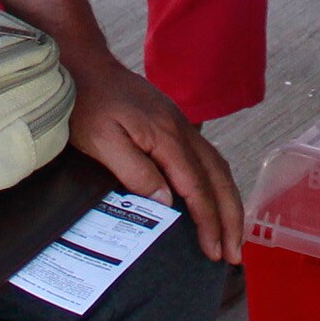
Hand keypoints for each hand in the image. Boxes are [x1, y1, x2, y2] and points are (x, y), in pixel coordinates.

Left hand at [64, 47, 244, 263]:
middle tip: (234, 254)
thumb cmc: (88, 104)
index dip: (208, 222)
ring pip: (218, 167)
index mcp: (167, 137)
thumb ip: (135, 170)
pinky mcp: (174, 124)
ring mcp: (181, 125)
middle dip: (231, 218)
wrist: (85, 66)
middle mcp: (182, 130)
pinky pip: (207, 157)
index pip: (197, 187)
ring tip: (233, 233)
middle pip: (218, 178)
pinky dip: (218, 183)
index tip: (214, 251)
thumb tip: (166, 201)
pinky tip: (215, 198)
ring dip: (229, 201)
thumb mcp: (102, 142)